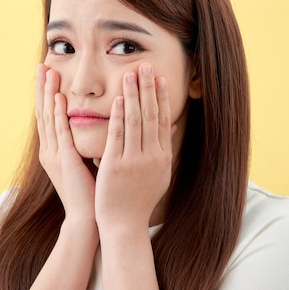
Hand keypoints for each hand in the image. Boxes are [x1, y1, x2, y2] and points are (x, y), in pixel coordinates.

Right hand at [35, 64, 96, 222]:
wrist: (87, 218)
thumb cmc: (92, 192)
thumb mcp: (87, 162)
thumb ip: (89, 143)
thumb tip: (102, 126)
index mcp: (54, 150)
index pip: (49, 116)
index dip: (47, 94)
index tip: (48, 73)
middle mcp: (50, 150)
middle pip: (43, 112)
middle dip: (42, 88)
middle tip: (41, 65)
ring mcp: (54, 155)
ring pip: (49, 118)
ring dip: (48, 94)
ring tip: (48, 73)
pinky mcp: (64, 161)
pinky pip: (60, 133)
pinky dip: (59, 114)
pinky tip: (60, 98)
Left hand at [95, 63, 173, 232]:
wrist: (123, 224)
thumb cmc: (137, 199)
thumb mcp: (158, 174)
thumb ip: (163, 149)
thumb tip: (172, 126)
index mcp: (162, 157)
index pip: (163, 120)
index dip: (161, 97)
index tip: (159, 77)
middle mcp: (152, 156)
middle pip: (151, 115)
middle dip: (148, 88)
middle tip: (145, 65)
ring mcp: (134, 161)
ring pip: (136, 121)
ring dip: (134, 95)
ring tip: (131, 73)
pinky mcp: (116, 165)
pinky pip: (118, 136)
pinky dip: (120, 116)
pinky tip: (119, 99)